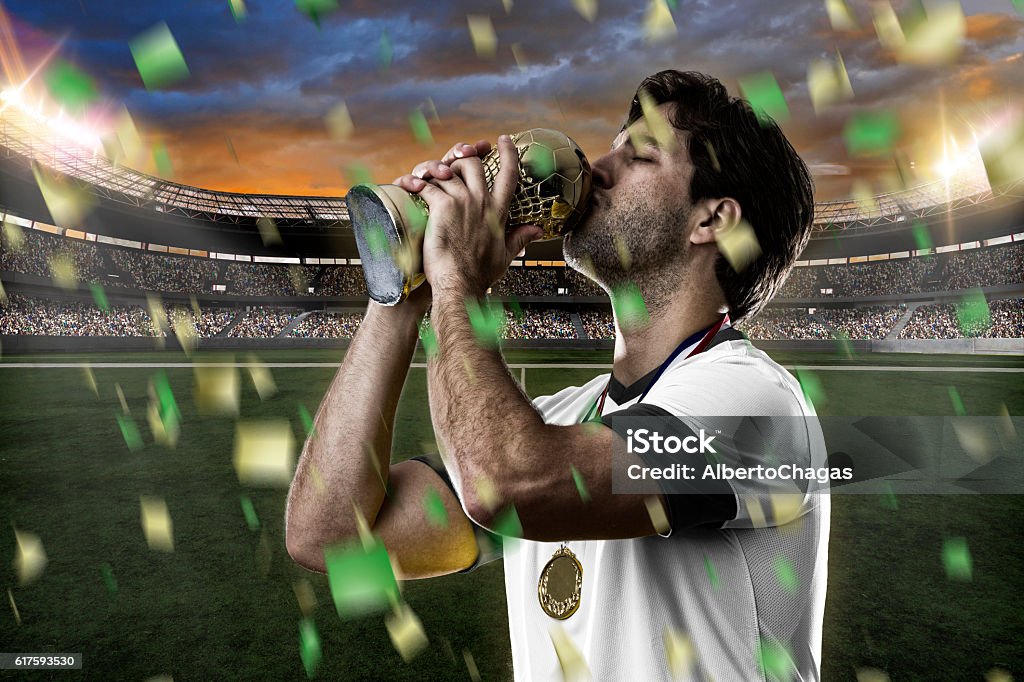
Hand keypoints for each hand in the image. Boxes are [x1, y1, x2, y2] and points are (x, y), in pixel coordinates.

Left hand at [405, 135, 543, 295]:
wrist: (460, 286)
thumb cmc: (480, 275)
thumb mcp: (506, 254)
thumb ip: (521, 238)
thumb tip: (539, 231)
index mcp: (497, 212)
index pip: (509, 175)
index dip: (507, 153)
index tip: (503, 140)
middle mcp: (482, 202)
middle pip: (472, 163)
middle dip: (458, 158)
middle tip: (446, 165)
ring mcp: (463, 202)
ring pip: (446, 169)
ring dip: (430, 169)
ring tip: (420, 177)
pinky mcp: (443, 207)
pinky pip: (427, 185)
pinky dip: (415, 183)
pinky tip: (407, 186)